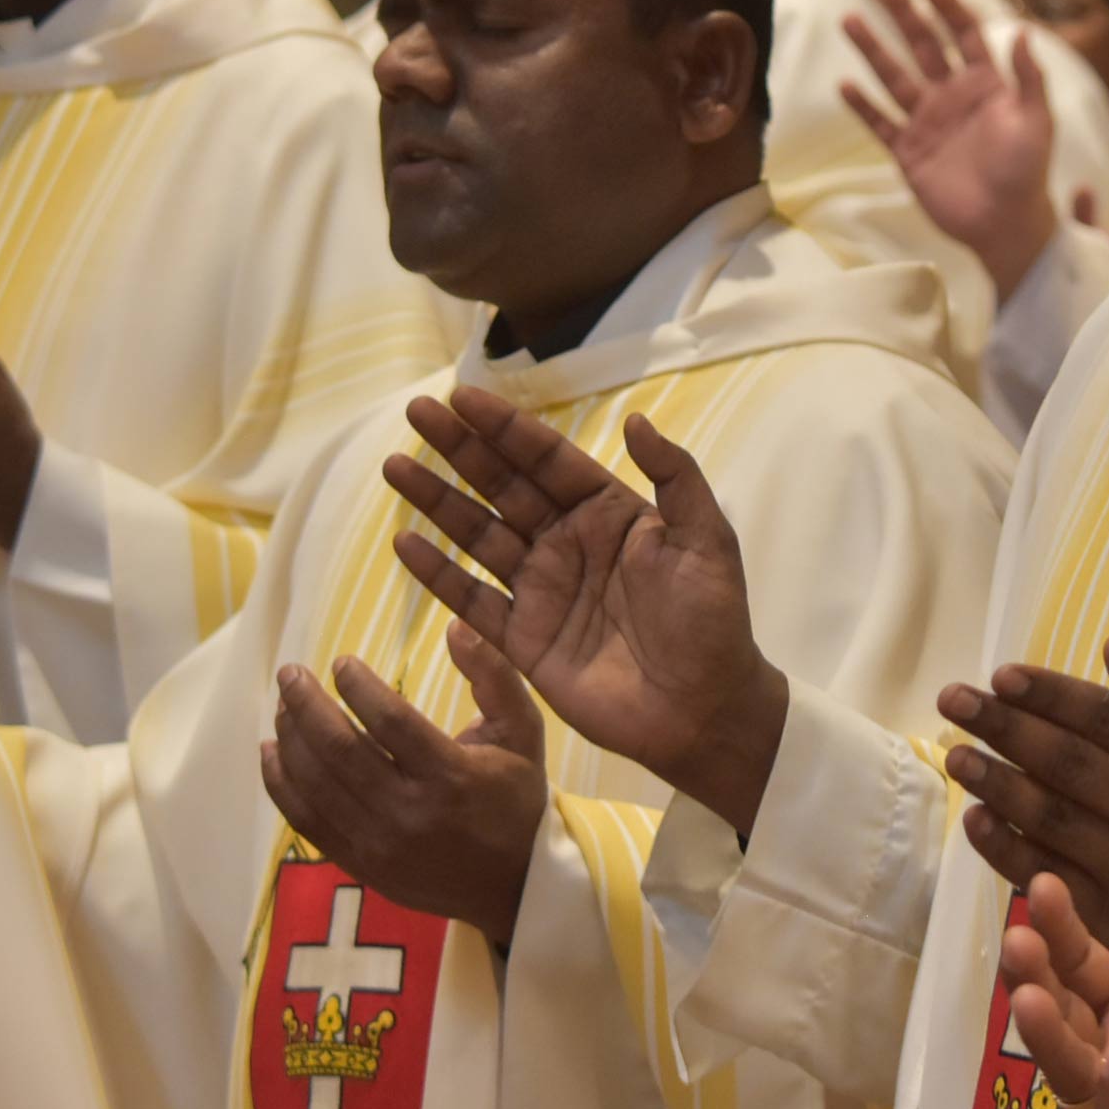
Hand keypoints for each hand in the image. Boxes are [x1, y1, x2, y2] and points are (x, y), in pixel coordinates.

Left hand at [259, 621, 549, 949]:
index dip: (358, 687)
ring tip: (283, 704)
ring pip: (316, 784)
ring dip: (290, 737)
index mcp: (452, 775)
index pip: (390, 722)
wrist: (513, 885)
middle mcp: (411, 812)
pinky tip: (271, 752)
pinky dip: (280, 784)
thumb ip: (493, 675)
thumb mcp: (523, 731)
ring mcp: (380, 844)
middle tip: (290, 673)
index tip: (341, 663)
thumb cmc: (516, 797)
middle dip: (305, 704)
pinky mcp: (360, 865)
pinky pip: (306, 821)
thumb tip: (455, 626)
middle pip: (341, 750)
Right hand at [382, 388, 788, 835]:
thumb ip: (676, 477)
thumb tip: (635, 419)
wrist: (705, 711)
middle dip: (459, 449)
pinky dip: (439, 574)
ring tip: (395, 467)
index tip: (462, 397)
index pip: (547, 459)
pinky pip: (473, 600)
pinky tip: (405, 544)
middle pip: (503, 486)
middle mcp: (568, 543)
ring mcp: (542, 591)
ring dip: (437, 502)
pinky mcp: (524, 640)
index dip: (505, 428)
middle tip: (415, 413)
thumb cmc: (714, 622)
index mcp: (608, 512)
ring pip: (478, 535)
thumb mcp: (708, 541)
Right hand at [840, 0, 1062, 296]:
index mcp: (985, 83)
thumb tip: (1022, 29)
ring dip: (873, 49)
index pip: (963, 32)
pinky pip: (881, 124)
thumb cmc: (1027, 172)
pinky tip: (846, 85)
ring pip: (895, 77)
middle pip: (922, 43)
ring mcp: (927, 121)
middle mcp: (952, 94)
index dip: (946, 4)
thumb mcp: (1036, 121)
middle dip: (901, 11)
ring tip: (850, 20)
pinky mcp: (908, 151)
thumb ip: (1029, 77)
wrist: (1005, 225)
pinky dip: (864, 107)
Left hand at [944, 635, 1108, 988]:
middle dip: (1005, 726)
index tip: (1001, 674)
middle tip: (953, 700)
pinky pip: (1045, 876)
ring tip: (955, 755)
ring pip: (1050, 817)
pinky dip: (1003, 847)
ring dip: (994, 782)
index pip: (1107, 716)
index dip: (1050, 693)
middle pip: (1069, 762)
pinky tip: (974, 817)